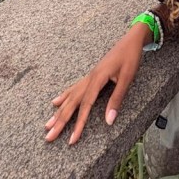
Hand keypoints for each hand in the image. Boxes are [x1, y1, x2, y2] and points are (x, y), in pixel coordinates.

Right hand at [45, 26, 144, 144]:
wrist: (131, 39)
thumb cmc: (130, 57)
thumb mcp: (127, 78)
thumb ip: (116, 99)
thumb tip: (108, 121)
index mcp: (97, 79)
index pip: (85, 106)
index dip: (78, 124)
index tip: (72, 139)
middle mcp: (90, 78)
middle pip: (72, 103)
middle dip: (60, 121)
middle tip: (48, 136)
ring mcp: (89, 76)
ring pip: (70, 97)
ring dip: (59, 111)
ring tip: (47, 124)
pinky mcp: (92, 75)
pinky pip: (74, 88)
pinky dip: (64, 96)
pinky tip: (56, 102)